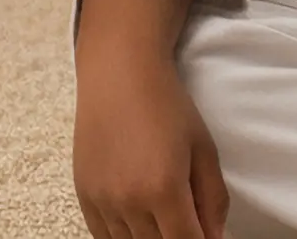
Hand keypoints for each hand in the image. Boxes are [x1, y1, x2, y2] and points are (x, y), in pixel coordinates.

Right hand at [74, 47, 229, 238]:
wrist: (119, 74)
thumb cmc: (168, 106)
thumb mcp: (203, 150)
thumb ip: (213, 201)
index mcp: (164, 190)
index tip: (204, 235)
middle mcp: (129, 201)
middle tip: (184, 219)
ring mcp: (102, 200)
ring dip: (149, 238)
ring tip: (162, 216)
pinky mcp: (84, 195)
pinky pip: (103, 237)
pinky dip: (123, 237)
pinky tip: (137, 221)